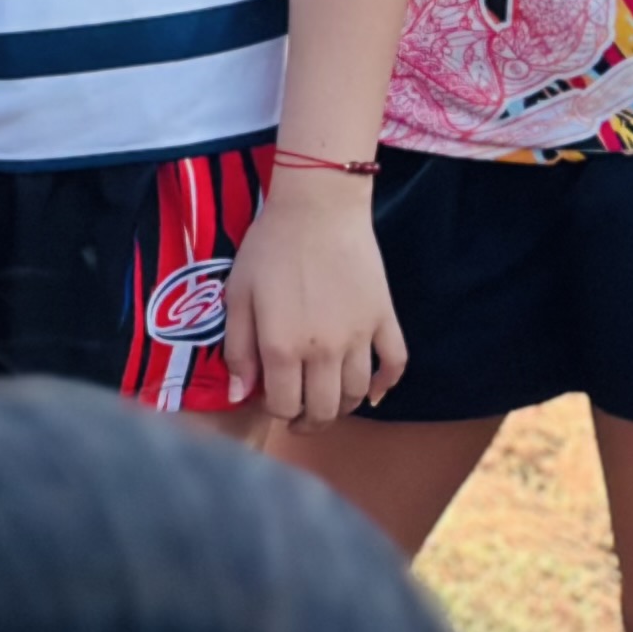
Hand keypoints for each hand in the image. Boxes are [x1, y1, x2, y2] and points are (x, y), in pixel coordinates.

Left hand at [223, 173, 405, 426]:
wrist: (317, 209)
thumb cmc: (269, 249)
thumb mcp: (237, 295)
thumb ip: (237, 349)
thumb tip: (240, 395)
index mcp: (283, 347)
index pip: (284, 405)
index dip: (275, 412)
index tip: (270, 402)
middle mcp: (324, 350)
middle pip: (323, 409)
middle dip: (308, 422)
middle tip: (298, 417)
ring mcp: (359, 336)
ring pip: (356, 394)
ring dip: (341, 407)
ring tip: (326, 402)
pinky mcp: (384, 319)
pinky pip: (395, 363)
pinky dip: (385, 384)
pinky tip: (372, 391)